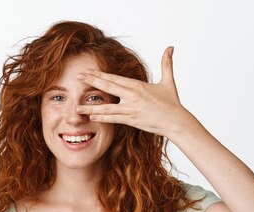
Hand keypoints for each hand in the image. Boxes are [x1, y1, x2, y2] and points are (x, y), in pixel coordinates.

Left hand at [76, 46, 198, 138]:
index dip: (99, 75)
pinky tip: (91, 117)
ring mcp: (131, 109)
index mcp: (138, 85)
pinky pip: (113, 118)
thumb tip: (170, 47)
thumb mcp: (168, 81)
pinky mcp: (132, 120)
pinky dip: (102, 118)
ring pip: (107, 107)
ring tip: (77, 107)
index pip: (114, 78)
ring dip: (91, 107)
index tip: (88, 72)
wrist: (176, 122)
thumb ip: (166, 64)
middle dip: (91, 82)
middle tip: (78, 78)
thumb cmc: (172, 103)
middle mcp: (132, 96)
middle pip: (108, 87)